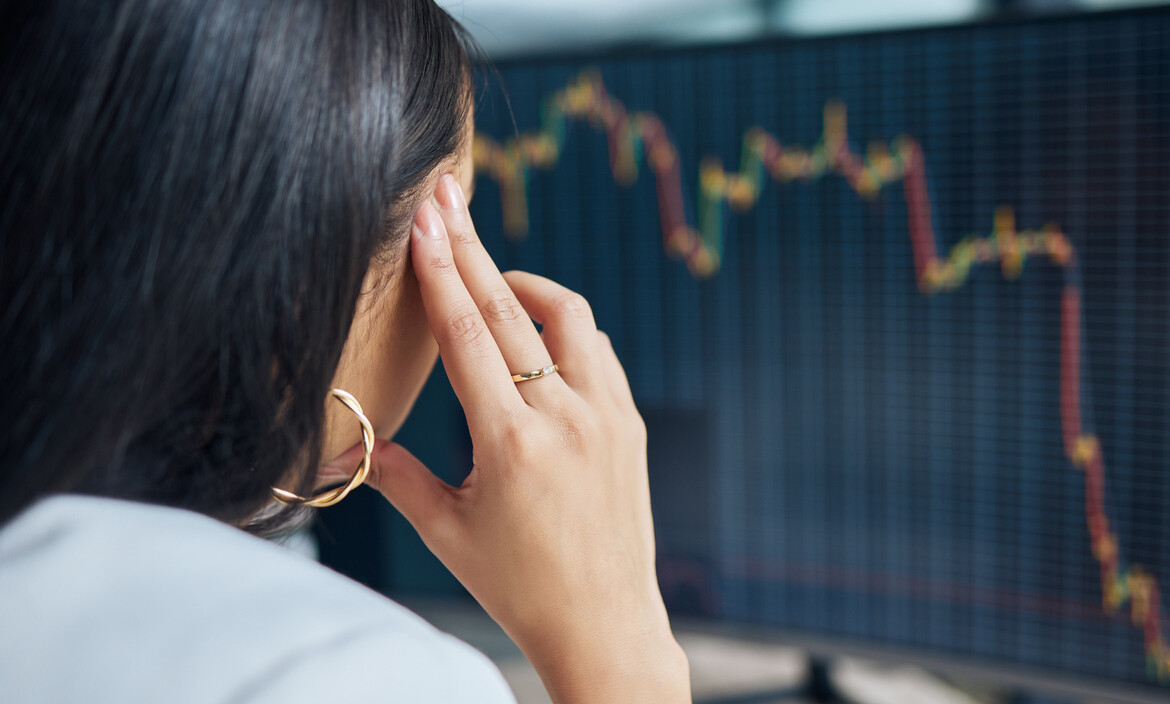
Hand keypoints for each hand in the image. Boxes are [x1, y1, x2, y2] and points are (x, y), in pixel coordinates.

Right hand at [327, 174, 689, 702]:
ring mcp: (607, 416)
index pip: (468, 335)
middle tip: (445, 197)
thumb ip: (396, 476)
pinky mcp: (630, 423)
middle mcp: (566, 419)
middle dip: (470, 247)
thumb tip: (349, 443)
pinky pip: (598, 351)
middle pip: (511, 309)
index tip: (425, 221)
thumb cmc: (520, 587)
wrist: (605, 623)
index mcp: (512, 443)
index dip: (441, 271)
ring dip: (525, 285)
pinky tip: (538, 332)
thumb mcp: (446, 533)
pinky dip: (565, 329)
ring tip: (489, 273)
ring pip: (569, 317)